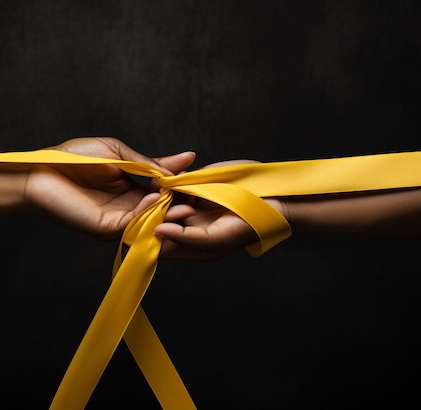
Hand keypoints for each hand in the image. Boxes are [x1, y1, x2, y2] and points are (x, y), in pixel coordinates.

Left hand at [24, 137, 195, 239]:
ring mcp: (117, 219)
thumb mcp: (120, 153)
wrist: (42, 169)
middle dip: (180, 202)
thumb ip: (150, 162)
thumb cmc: (74, 157)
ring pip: (151, 219)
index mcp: (130, 188)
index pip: (162, 190)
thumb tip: (184, 159)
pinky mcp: (106, 228)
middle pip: (161, 208)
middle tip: (198, 194)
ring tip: (184, 198)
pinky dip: (147, 212)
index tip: (196, 175)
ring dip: (168, 210)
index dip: (178, 184)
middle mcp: (127, 206)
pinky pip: (133, 223)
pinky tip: (157, 197)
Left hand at [155, 159, 283, 259]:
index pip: (157, 244)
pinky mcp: (197, 185)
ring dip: (161, 191)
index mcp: (188, 245)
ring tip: (162, 185)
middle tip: (157, 198)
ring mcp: (191, 204)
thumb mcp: (215, 240)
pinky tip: (171, 175)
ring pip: (164, 198)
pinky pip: (176, 182)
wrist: (273, 200)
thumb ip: (184, 238)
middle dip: (153, 208)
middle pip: (157, 218)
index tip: (146, 221)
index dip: (147, 233)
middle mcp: (186, 226)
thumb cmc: (247, 228)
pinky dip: (172, 178)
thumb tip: (156, 231)